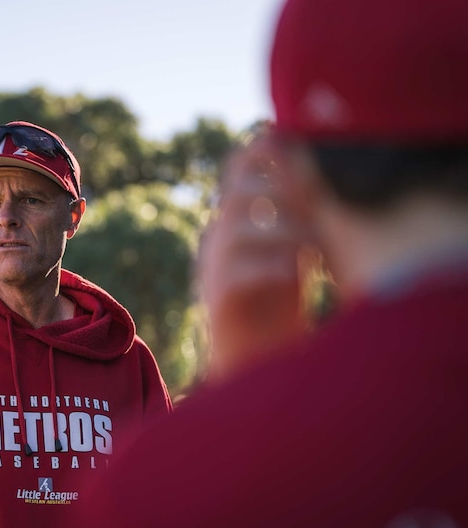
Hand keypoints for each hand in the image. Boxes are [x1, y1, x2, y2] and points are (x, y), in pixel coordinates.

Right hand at [198, 135, 316, 378]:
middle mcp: (219, 240)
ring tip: (315, 246)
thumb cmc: (282, 305)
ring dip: (281, 231)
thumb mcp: (297, 250)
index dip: (268, 152)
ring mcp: (213, 270)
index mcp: (237, 219)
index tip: (307, 157)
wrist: (261, 362)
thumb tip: (327, 171)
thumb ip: (303, 214)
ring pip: (233, 230)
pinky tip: (296, 275)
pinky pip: (232, 274)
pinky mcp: (216, 302)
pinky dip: (269, 267)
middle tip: (318, 209)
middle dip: (282, 195)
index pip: (239, 166)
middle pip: (237, 192)